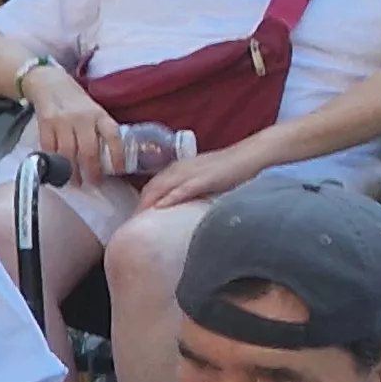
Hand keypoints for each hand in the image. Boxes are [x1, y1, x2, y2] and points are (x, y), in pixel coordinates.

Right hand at [21, 66, 121, 173]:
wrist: (49, 83)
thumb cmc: (76, 101)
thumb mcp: (95, 110)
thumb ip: (101, 129)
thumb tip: (111, 156)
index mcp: (99, 114)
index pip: (113, 136)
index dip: (118, 155)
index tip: (119, 170)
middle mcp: (82, 118)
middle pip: (89, 150)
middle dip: (92, 170)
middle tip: (94, 182)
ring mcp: (62, 121)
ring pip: (68, 153)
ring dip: (72, 171)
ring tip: (76, 182)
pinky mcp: (45, 124)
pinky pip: (50, 148)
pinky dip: (54, 162)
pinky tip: (58, 170)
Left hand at [137, 141, 274, 211]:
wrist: (250, 156)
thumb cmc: (229, 170)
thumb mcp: (203, 179)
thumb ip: (189, 190)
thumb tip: (179, 207)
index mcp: (179, 169)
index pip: (153, 187)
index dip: (142, 202)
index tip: (134, 220)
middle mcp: (180, 169)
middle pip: (152, 188)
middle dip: (140, 206)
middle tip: (130, 225)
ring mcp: (192, 173)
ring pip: (162, 187)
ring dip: (148, 203)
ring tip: (137, 220)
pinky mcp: (204, 178)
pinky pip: (183, 188)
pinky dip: (170, 197)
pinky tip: (160, 207)